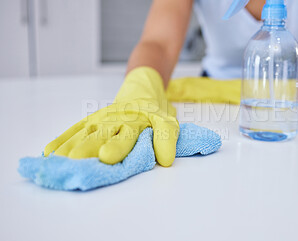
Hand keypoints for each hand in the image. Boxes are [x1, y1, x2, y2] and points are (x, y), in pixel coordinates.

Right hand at [44, 67, 178, 166]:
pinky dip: (62, 139)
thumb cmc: (154, 111)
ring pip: (83, 134)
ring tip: (55, 160)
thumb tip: (166, 160)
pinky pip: (75, 129)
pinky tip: (49, 151)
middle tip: (74, 160)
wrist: (142, 88)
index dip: (117, 147)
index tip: (106, 157)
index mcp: (134, 124)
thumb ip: (166, 139)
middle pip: (99, 136)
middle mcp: (114, 122)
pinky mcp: (90, 120)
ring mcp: (100, 120)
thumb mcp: (167, 122)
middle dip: (87, 148)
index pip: (125, 137)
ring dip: (70, 147)